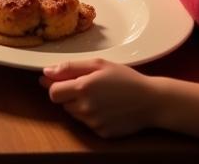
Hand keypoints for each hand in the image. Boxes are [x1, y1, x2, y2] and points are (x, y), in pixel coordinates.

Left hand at [41, 59, 163, 137]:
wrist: (151, 101)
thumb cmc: (125, 78)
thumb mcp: (98, 64)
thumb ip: (70, 68)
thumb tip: (46, 72)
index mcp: (82, 88)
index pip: (53, 93)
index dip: (56, 86)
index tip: (63, 81)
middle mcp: (85, 109)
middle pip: (63, 104)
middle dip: (70, 95)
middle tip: (88, 86)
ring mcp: (94, 123)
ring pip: (75, 114)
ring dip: (80, 105)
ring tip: (100, 96)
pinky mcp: (102, 134)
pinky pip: (88, 124)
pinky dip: (93, 117)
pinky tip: (107, 109)